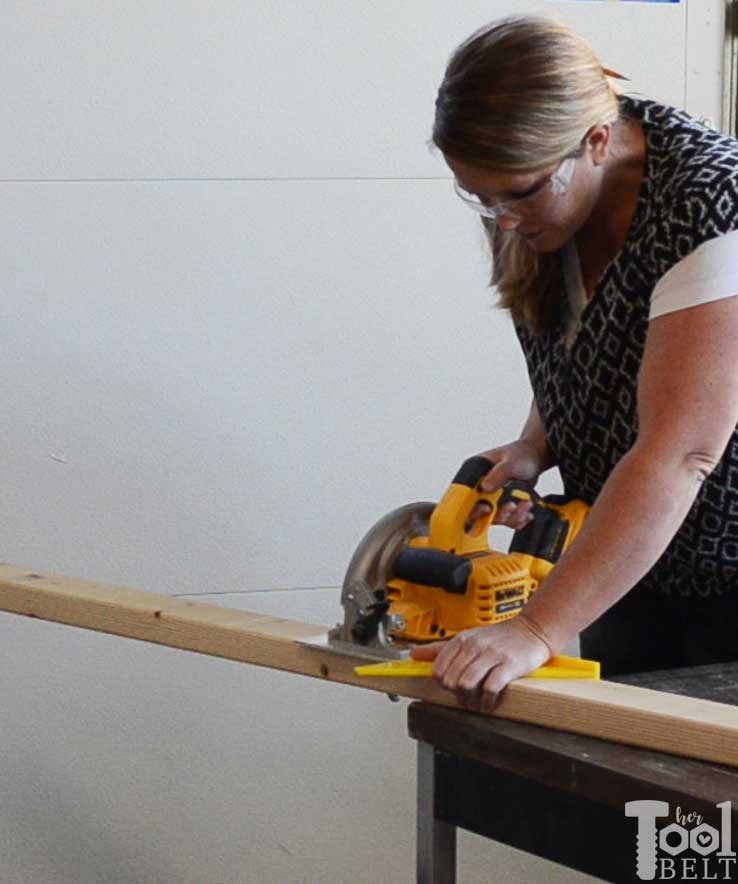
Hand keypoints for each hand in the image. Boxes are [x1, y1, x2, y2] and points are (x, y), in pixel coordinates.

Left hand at [410, 617, 550, 713]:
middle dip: (455, 694)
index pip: (439, 669)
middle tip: (463, 699)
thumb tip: (414, 654)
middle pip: (452, 679)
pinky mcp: (509, 665)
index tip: (449, 688)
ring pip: (467, 684)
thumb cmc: (499, 637)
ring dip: (470, 700)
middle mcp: (475, 645)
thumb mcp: (468, 637)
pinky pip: (491, 688)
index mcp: (462, 639)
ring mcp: (493, 655)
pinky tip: (489, 704)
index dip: (442, 684)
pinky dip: (487, 701)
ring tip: (475, 704)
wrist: (532, 631)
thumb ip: (440, 648)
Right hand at [468, 440, 547, 531]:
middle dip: (499, 514)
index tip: (487, 508)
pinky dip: (518, 518)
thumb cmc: (521, 454)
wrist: (535, 458)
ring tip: (526, 504)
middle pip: (480, 512)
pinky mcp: (502, 505)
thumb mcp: (510, 463)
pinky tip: (526, 509)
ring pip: (495, 518)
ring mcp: (491, 498)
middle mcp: (480, 488)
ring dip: (512, 516)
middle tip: (512, 506)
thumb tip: (484, 488)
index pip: (465, 495)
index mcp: (475, 473)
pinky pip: (507, 519)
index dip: (473, 507)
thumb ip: (498, 474)